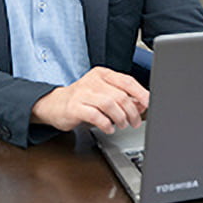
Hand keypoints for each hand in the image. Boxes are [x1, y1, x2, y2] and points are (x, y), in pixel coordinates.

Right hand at [31, 67, 149, 133]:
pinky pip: (95, 115)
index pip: (127, 81)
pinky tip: (109, 128)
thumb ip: (123, 97)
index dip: (141, 93)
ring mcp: (82, 93)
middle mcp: (93, 81)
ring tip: (122, 125)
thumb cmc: (82, 99)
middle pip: (120, 95)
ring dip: (120, 117)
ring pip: (109, 104)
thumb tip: (142, 104)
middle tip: (135, 121)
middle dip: (132, 111)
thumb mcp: (104, 94)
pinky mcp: (74, 107)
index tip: (149, 103)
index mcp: (103, 74)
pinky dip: (106, 123)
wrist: (53, 104)